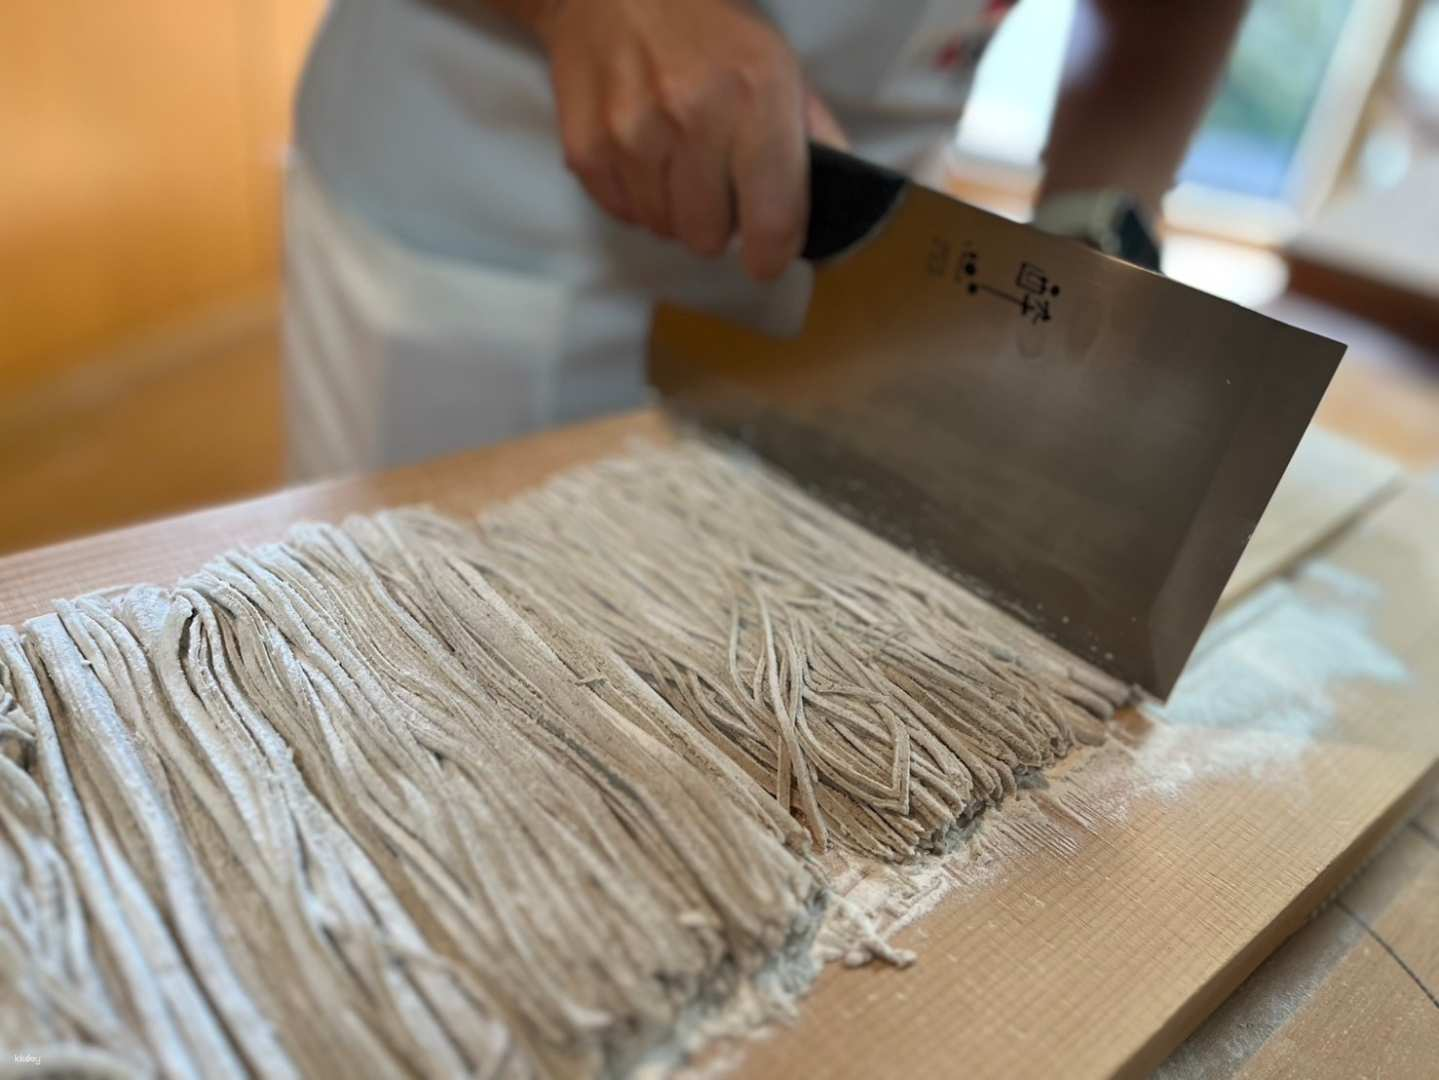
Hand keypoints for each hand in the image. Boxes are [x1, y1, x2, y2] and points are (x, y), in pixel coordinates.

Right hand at [535, 0, 839, 279]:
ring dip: (675, 211)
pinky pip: (624, 214)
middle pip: (709, 238)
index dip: (772, 254)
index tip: (767, 259)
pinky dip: (637, 199)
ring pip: (665, 229)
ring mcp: (633, 136)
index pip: (772, 219)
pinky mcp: (587, 150)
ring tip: (677, 165)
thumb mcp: (778, 65)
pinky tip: (643, 157)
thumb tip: (837, 202)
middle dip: (717, 224)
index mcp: (755, 96)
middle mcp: (692, 118)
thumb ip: (812, 136)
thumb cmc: (709, 29)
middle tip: (716, 187)